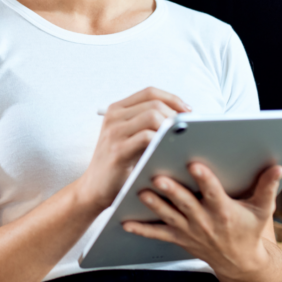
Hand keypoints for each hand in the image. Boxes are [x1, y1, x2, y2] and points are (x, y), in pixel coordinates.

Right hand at [75, 87, 190, 210]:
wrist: (94, 189)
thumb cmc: (119, 164)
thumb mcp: (129, 138)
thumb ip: (147, 124)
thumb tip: (182, 118)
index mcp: (117, 110)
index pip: (150, 92)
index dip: (172, 99)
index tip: (187, 112)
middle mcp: (114, 117)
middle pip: (154, 103)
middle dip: (175, 115)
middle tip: (186, 130)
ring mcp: (114, 132)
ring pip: (152, 116)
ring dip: (170, 127)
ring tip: (179, 140)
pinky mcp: (118, 150)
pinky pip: (147, 137)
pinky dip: (162, 141)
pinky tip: (169, 151)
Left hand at [124, 162, 281, 277]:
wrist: (240, 263)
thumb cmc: (248, 230)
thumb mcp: (262, 210)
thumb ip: (267, 187)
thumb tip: (277, 167)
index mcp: (224, 211)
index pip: (213, 193)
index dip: (204, 179)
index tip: (195, 164)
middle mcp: (204, 221)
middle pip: (185, 204)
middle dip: (172, 191)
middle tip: (158, 177)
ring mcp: (189, 230)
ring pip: (168, 215)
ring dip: (153, 205)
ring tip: (139, 192)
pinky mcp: (179, 237)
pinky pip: (157, 233)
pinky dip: (141, 228)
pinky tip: (124, 221)